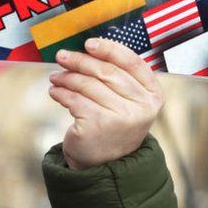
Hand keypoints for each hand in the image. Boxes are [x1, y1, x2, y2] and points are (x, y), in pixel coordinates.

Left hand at [47, 38, 162, 169]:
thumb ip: (117, 77)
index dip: (109, 48)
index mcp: (152, 95)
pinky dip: (61, 93)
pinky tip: (55, 92)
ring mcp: (121, 117)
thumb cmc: (112, 125)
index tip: (89, 43)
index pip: (132, 62)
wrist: (105, 164)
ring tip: (56, 77)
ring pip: (87, 84)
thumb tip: (88, 48)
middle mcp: (141, 106)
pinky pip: (74, 99)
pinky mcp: (99, 125)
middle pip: (106, 71)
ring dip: (67, 77)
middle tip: (62, 56)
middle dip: (80, 61)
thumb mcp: (125, 102)